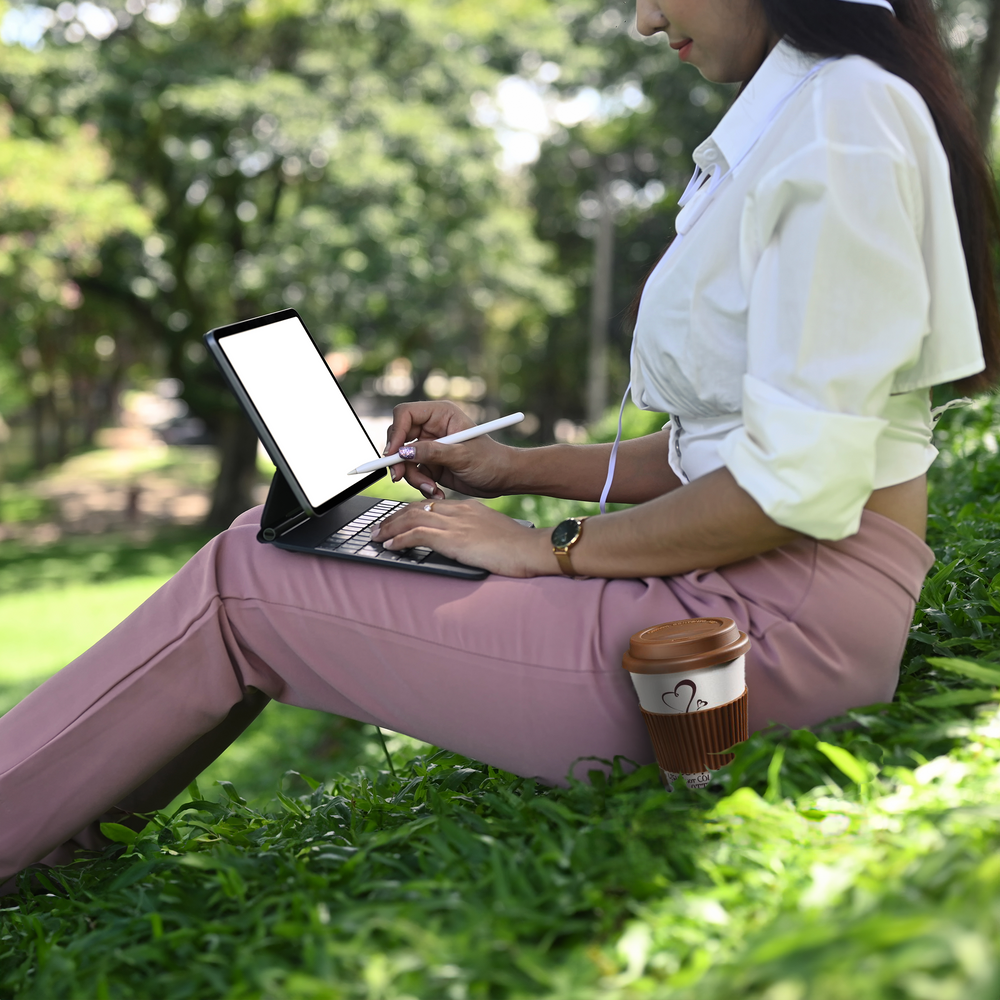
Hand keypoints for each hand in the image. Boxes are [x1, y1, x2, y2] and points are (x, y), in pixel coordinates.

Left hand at [370, 498, 554, 577]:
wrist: (531, 548)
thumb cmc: (519, 547)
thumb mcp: (493, 534)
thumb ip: (475, 534)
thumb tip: (464, 544)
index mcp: (468, 508)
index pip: (432, 505)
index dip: (410, 512)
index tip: (398, 520)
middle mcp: (459, 511)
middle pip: (417, 508)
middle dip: (394, 518)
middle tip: (380, 528)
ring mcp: (455, 524)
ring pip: (412, 518)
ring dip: (390, 528)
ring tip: (378, 537)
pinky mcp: (453, 538)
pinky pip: (417, 534)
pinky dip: (400, 539)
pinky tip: (391, 545)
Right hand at [383, 401, 519, 499]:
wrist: (503, 480)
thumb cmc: (491, 461)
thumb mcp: (462, 456)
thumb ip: (432, 452)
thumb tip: (404, 452)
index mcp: (441, 414)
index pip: (406, 414)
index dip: (396, 432)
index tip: (394, 453)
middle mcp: (432, 428)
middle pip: (399, 438)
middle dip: (399, 460)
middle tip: (400, 476)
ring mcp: (429, 447)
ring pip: (404, 460)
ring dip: (413, 477)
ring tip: (432, 489)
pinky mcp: (430, 464)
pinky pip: (413, 474)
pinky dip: (421, 485)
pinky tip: (437, 492)